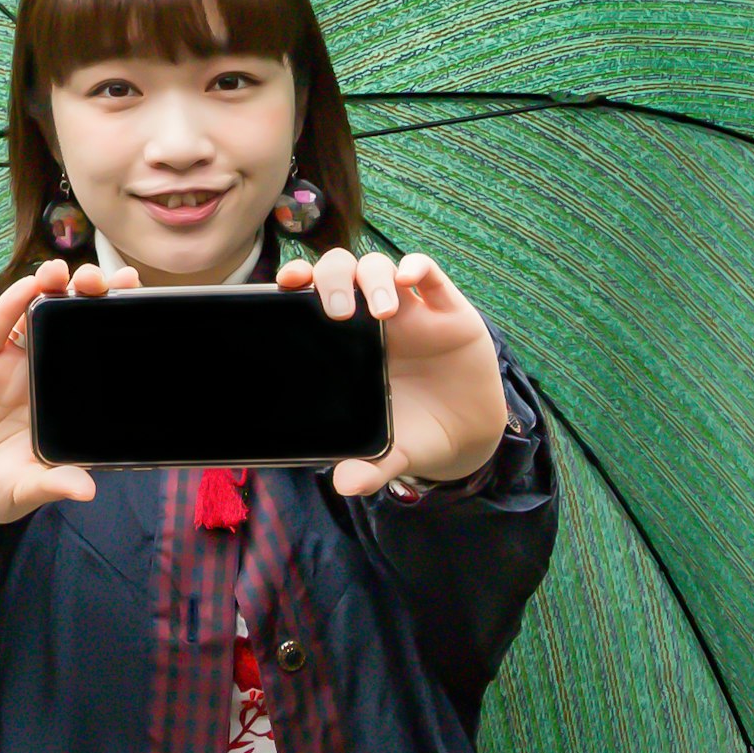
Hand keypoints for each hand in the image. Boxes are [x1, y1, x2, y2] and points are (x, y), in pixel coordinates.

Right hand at [0, 257, 136, 524]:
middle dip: (91, 296)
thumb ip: (52, 486)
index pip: (93, 354)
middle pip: (70, 322)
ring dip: (52, 288)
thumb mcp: (23, 491)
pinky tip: (29, 287)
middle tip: (110, 281)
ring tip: (67, 274)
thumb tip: (86, 490)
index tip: (139, 301)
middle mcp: (39, 371)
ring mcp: (7, 361)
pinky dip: (12, 304)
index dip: (113, 326)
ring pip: (35, 314)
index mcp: (61, 399)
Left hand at [278, 248, 509, 498]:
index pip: (313, 296)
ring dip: (375, 278)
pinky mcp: (449, 310)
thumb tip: (345, 485)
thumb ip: (369, 466)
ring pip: (381, 267)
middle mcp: (374, 318)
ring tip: (384, 312)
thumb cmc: (415, 431)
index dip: (298, 281)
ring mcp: (411, 310)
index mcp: (347, 342)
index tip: (285, 284)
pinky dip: (417, 267)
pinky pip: (430, 274)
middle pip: (343, 272)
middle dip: (334, 279)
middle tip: (339, 313)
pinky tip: (409, 277)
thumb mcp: (392, 452)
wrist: (469, 433)